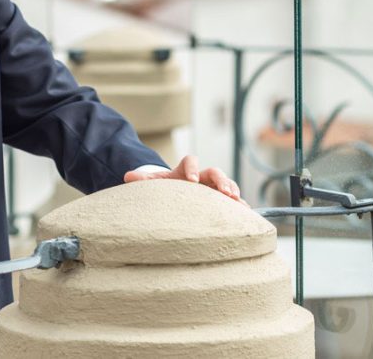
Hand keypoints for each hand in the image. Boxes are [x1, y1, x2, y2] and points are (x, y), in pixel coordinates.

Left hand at [124, 155, 246, 204]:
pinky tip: (245, 213)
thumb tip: (127, 176)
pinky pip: (234, 198)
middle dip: (220, 179)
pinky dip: (240, 204)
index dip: (191, 167)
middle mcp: (201, 176)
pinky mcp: (219, 199)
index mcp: (184, 169)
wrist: (174, 193)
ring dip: (232, 189)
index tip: (189, 180)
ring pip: (227, 183)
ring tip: (236, 200)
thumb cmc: (163, 188)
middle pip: (214, 171)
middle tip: (224, 191)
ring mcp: (212, 187)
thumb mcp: (153, 183)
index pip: (189, 160)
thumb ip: (142, 180)